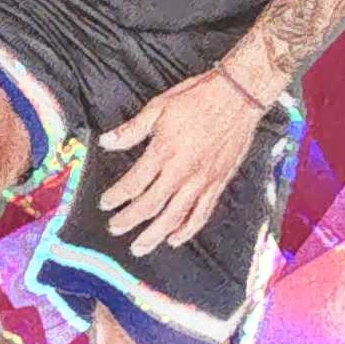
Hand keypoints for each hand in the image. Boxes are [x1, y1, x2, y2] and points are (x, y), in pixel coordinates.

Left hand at [96, 69, 264, 256]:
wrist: (239, 96)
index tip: (106, 203)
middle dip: (129, 221)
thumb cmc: (200, 97)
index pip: (133, 184)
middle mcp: (182, 171)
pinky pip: (201, 214)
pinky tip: (175, 239)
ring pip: (174, 217)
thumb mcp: (158, 107)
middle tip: (115, 228)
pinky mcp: (218, 184)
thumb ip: (131, 130)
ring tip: (139, 246)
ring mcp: (201, 180)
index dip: (116, 197)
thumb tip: (106, 142)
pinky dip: (187, 230)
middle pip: (150, 206)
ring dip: (154, 235)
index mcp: (164, 151)